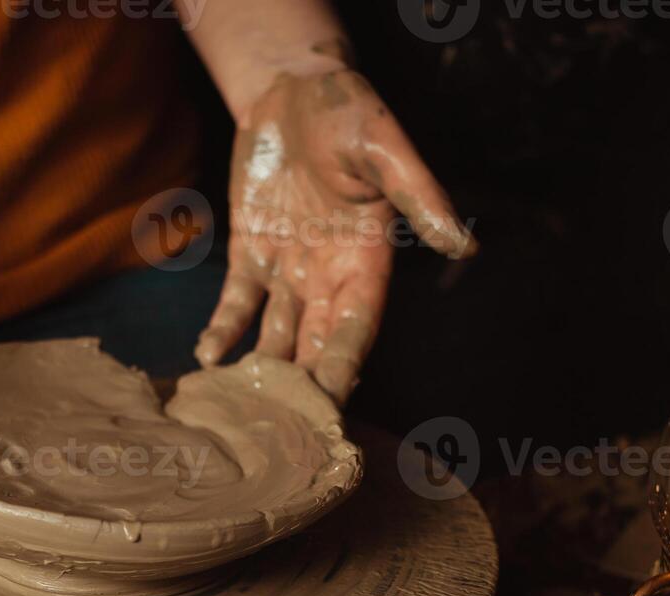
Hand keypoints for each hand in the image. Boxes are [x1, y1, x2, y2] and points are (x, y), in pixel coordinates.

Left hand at [194, 69, 476, 403]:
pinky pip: (237, 303)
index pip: (355, 328)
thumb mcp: (382, 147)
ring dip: (260, 372)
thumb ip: (418, 196)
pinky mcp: (251, 254)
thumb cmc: (346, 110)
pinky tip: (206, 359)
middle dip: (302, 389)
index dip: (341, 367)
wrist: (292, 86)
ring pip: (276, 335)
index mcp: (368, 260)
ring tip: (239, 411)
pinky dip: (223, 331)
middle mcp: (330, 276)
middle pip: (316, 346)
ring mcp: (289, 269)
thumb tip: (463, 245)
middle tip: (281, 435)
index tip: (329, 409)